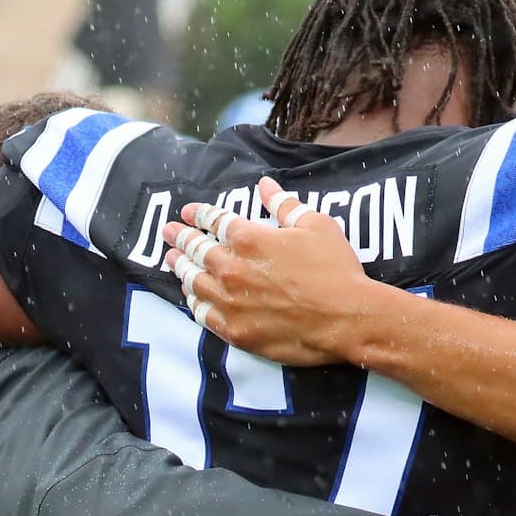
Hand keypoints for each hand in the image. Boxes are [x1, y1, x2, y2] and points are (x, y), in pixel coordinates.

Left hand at [160, 176, 388, 365]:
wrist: (346, 319)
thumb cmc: (336, 270)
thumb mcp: (316, 225)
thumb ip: (285, 205)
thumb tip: (265, 185)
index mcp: (249, 238)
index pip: (214, 221)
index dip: (199, 214)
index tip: (187, 212)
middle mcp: (232, 268)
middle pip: (196, 250)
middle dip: (180, 238)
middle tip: (168, 233)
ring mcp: (230, 302)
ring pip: (193, 282)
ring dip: (181, 268)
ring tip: (172, 261)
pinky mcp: (236, 331)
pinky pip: (203, 315)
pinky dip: (193, 302)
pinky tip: (190, 297)